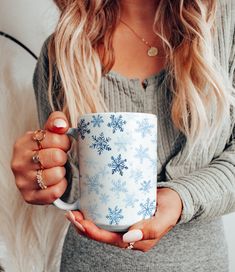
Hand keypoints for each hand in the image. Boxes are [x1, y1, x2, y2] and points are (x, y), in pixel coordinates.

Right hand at [11, 111, 70, 203]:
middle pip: (56, 156)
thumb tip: (61, 125)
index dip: (64, 142)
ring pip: (56, 175)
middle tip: (60, 159)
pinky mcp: (29, 197)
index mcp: (23, 143)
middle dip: (63, 157)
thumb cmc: (47, 151)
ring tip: (57, 170)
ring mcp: (22, 181)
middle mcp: (19, 162)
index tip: (62, 146)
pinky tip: (57, 182)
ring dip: (62, 172)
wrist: (40, 173)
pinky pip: (54, 192)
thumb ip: (56, 122)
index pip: (55, 138)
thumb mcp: (50, 133)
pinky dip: (60, 187)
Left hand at [66, 187, 181, 251]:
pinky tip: (85, 207)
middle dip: (84, 227)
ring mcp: (125, 226)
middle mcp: (128, 237)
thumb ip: (150, 230)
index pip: (111, 240)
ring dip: (85, 222)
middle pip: (102, 236)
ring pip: (101, 228)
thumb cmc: (171, 208)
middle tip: (71, 215)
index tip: (82, 222)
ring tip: (72, 212)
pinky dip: (93, 214)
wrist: (175, 199)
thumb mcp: (164, 218)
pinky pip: (105, 219)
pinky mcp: (123, 216)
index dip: (94, 233)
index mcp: (137, 241)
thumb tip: (128, 238)